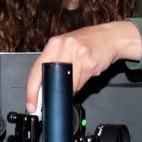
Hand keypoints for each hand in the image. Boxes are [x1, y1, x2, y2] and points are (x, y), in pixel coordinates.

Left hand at [25, 21, 141, 111]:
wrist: (110, 37)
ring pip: (69, 84)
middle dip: (54, 91)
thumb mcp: (65, 47)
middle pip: (53, 80)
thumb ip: (53, 63)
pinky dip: (82, 83)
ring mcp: (78, 54)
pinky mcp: (90, 62)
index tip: (31, 105)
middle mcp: (64, 46)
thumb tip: (43, 88)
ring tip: (78, 75)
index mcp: (54, 44)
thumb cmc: (87, 42)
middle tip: (56, 96)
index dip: (31, 91)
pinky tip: (87, 71)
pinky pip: (81, 82)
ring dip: (71, 87)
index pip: (36, 71)